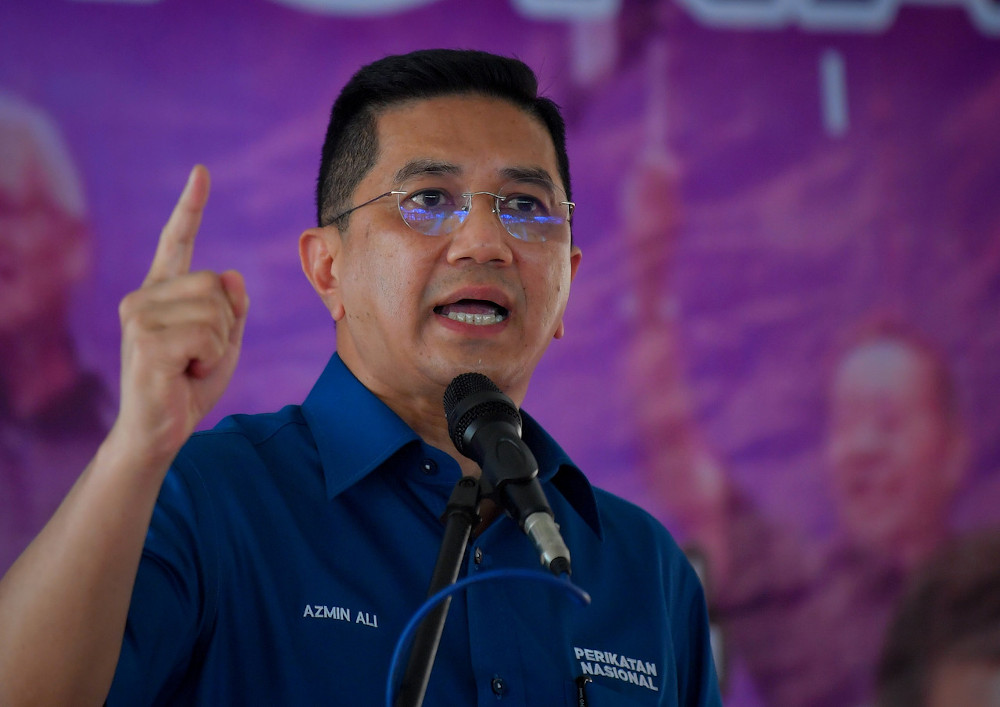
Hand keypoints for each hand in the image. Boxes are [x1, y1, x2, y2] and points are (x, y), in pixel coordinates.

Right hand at [112, 165, 248, 466]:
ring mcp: (139, 316)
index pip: (176, 242)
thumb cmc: (189, 385)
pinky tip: (185, 373)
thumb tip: (231, 273)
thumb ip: (232, 307)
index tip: (201, 173)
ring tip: (191, 365)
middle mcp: (143, 296)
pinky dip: (211, 358)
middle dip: (227, 324)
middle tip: (200, 355)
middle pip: (215, 282)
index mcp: (161, 292)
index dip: (190, 207)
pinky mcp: (146, 340)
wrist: (159, 432)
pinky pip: (209, 334)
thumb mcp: (225, 341)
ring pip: (216, 309)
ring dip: (219, 345)